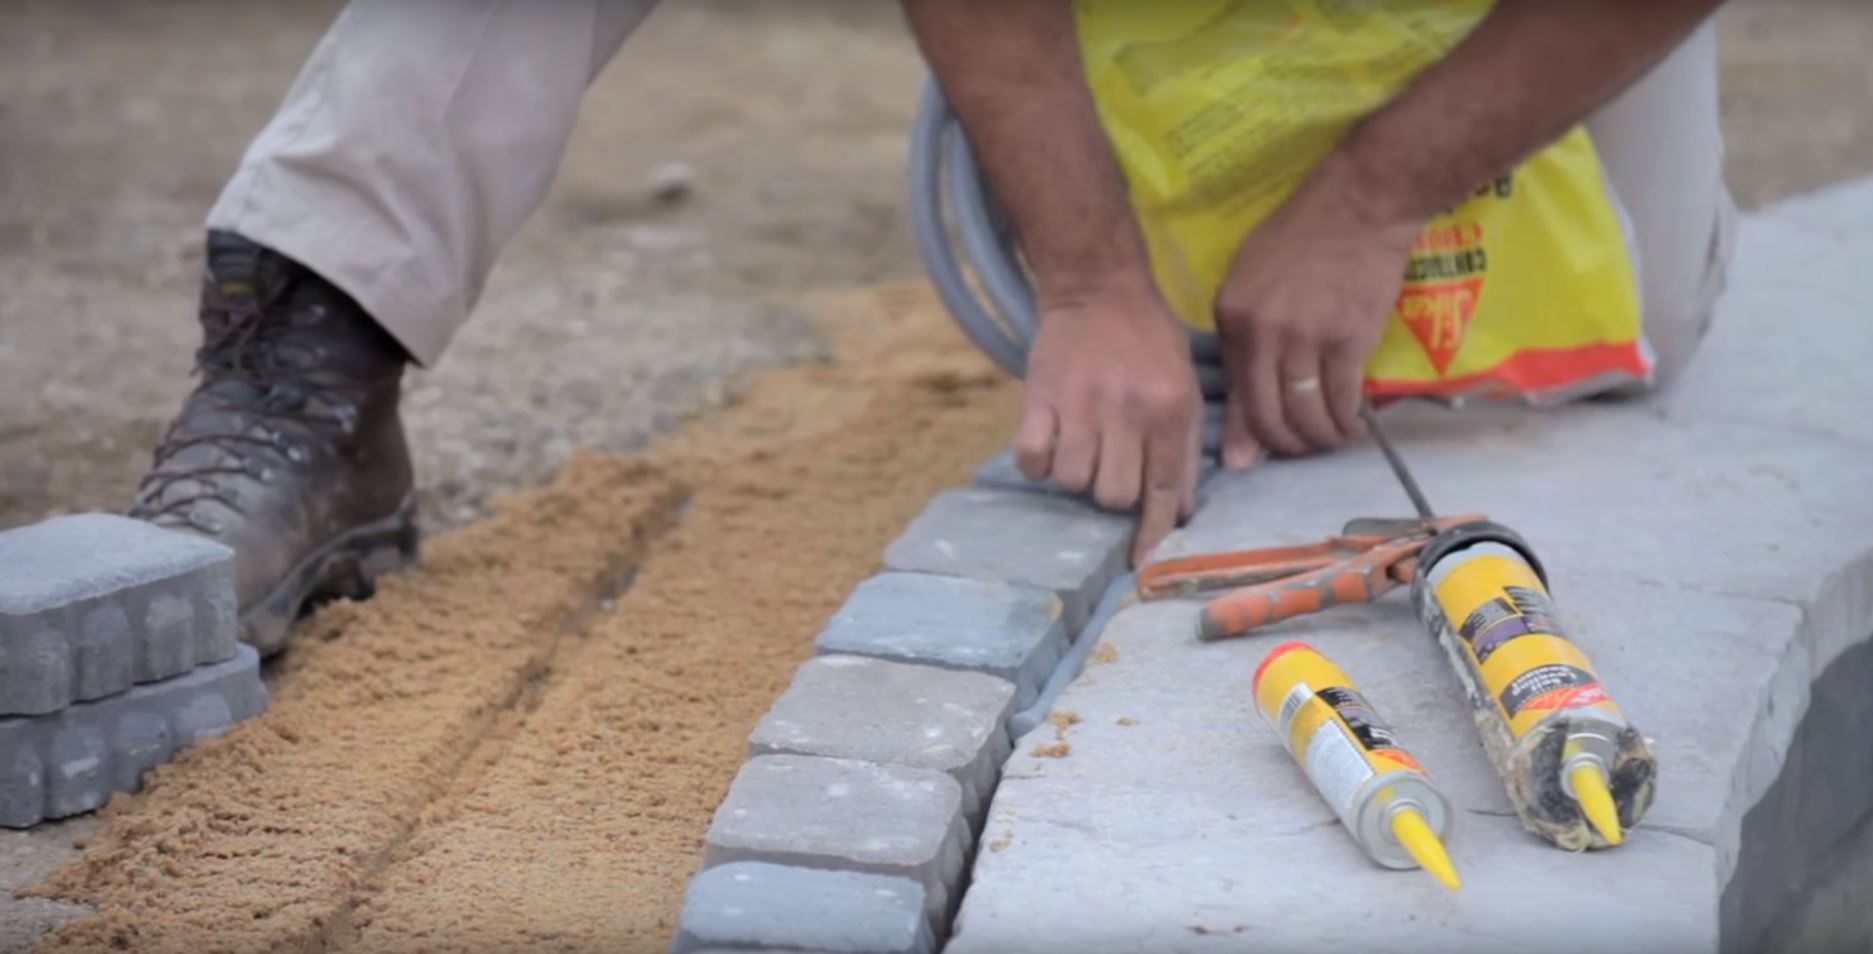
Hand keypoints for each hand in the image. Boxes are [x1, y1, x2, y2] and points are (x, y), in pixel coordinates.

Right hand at [1017, 280, 1201, 565]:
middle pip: (1115, 496)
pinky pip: (1033, 459)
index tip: (1140, 562)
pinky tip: (1047, 444)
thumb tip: (1178, 513)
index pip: (1165, 492)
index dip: (1152, 534)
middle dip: (1111, 495)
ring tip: (1079, 448)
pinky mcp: (1041, 398)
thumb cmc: (1148, 341)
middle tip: (1108, 467)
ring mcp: (1082, 406)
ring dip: (1075, 476)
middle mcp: (1130, 412)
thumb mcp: (1185, 386)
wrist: (1098, 286)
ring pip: (1074, 483)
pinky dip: (1037, 462)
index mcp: (1171, 411)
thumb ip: (1184, 448)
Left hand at [1212, 159, 1421, 464]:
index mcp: (1231, 317)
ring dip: (1320, 438)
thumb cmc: (1303, 239)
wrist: (1359, 205)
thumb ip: (1246, 349)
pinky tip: (1354, 425)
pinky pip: (1342, 400)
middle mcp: (1262, 333)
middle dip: (1287, 443)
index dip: (1253, 430)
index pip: (1235, 394)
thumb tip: (1245, 420)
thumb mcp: (1254, 284)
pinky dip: (1347, 422)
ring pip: (1305, 414)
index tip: (1268, 444)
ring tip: (1332, 437)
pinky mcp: (1349, 339)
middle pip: (1267, 414)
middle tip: (1304, 446)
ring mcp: (1305, 337)